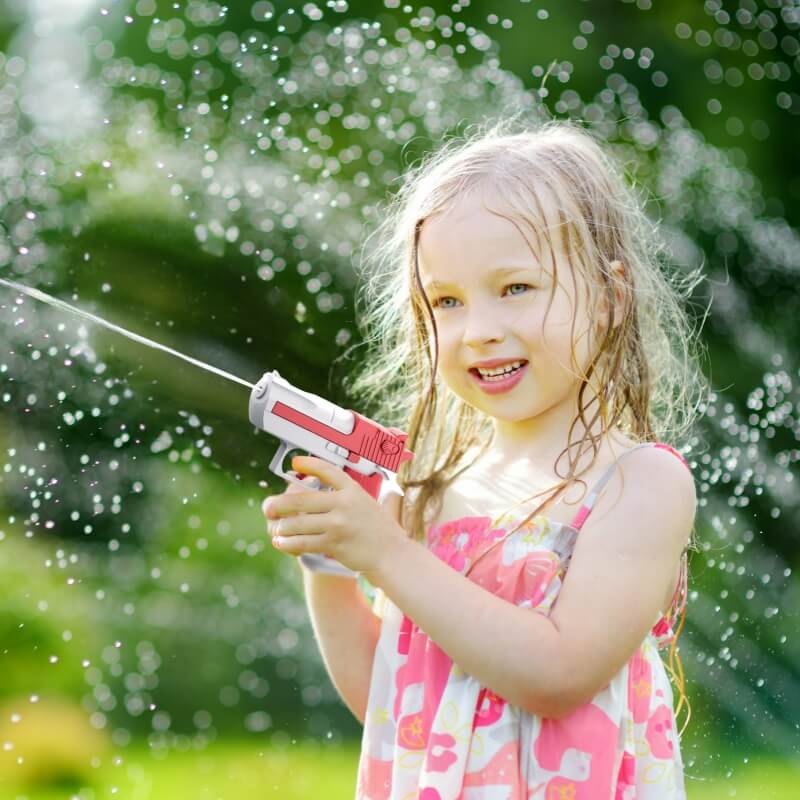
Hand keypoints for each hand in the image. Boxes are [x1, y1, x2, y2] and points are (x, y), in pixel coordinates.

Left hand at [261, 455, 407, 577]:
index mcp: (352, 489)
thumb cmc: (379, 529)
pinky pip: (303, 542)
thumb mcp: (366, 502)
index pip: (327, 470)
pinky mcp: (334, 543)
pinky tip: (281, 542)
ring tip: (276, 529)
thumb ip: (345, 496)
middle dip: (278, 504)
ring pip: (298, 524)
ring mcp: (338, 524)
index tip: (295, 463)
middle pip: (300, 500)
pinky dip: (288, 543)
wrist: (391, 553)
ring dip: (281, 528)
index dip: (309, 464)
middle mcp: (344, 503)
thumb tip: (319, 490)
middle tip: (268, 507)